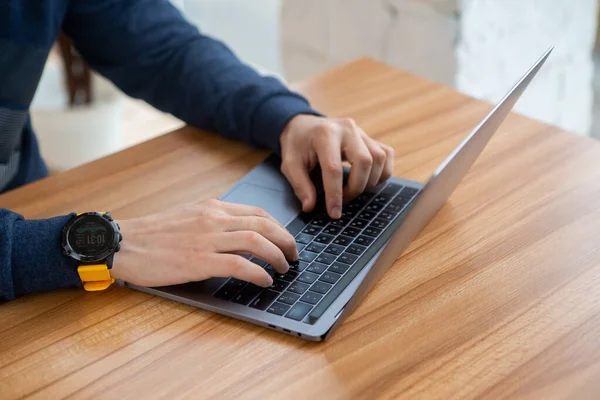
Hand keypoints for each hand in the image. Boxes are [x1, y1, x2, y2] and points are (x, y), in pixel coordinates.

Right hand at [112, 199, 297, 287]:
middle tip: (294, 255)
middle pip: (264, 224)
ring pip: (257, 241)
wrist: (120, 243)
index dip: (278, 226)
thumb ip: (212, 221)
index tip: (285, 239)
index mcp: (211, 207)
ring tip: (284, 268)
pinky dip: (258, 273)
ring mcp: (207, 238)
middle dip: (286, 240)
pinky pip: (239, 265)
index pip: (257, 212)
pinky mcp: (199, 261)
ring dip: (277, 256)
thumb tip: (236, 234)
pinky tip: (265, 281)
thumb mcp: (186, 217)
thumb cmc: (150, 235)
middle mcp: (213, 218)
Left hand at [280, 115, 394, 218]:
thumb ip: (300, 185)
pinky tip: (368, 181)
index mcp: (324, 134)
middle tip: (342, 200)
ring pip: (379, 158)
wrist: (304, 125)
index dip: (335, 194)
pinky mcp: (370, 137)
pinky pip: (387, 154)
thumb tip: (310, 207)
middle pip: (364, 161)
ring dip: (370, 181)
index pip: (334, 168)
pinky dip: (383, 172)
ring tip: (352, 190)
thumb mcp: (290, 164)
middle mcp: (347, 129)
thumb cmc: (297, 145)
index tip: (334, 213)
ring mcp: (361, 132)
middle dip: (356, 188)